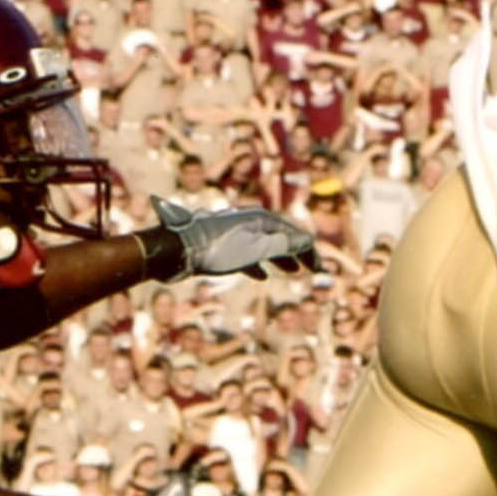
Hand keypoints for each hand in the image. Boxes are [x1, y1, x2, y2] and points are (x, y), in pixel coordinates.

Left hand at [144, 196, 316, 280]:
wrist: (177, 249)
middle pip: (280, 237)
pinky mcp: (220, 245)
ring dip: (280, 258)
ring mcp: (234, 233)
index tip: (319, 269)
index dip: (308, 251)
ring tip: (291, 271)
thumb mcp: (254, 248)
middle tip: (311, 269)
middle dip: (297, 253)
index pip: (293, 234)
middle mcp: (249, 222)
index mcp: (260, 219)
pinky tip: (261, 275)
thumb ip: (282, 244)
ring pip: (264, 245)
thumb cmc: (217, 249)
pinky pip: (246, 254)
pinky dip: (258, 264)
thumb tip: (308, 240)